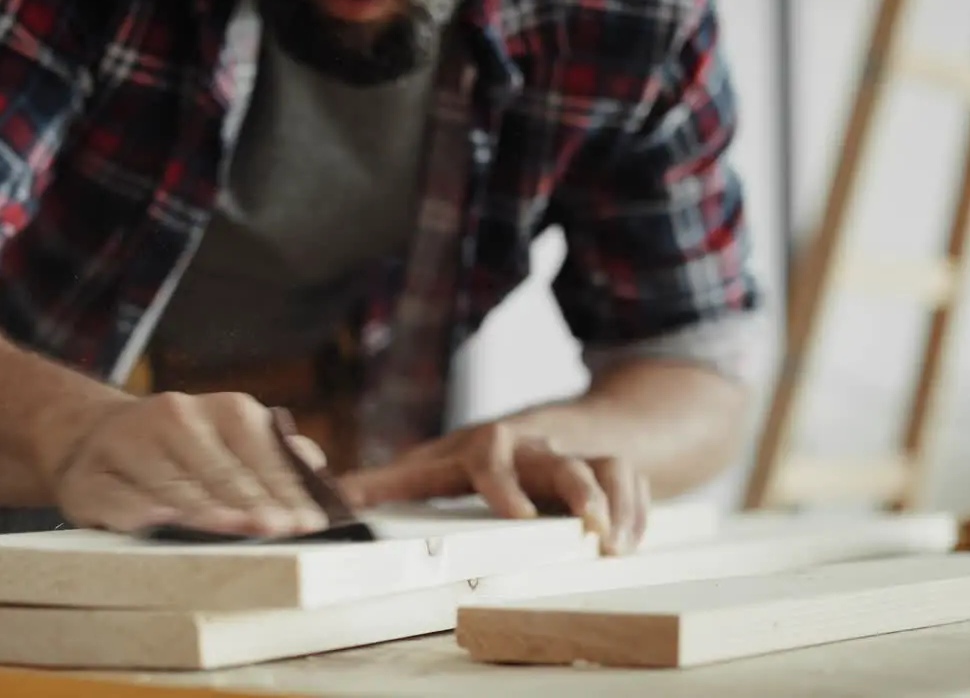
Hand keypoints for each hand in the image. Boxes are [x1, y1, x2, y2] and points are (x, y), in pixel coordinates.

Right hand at [49, 393, 330, 535]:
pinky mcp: (89, 479)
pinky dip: (140, 514)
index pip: (262, 453)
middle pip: (220, 472)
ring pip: (172, 486)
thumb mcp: (237, 442)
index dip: (286, 490)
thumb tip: (316, 467)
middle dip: (251, 504)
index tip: (310, 521)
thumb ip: (280, 456)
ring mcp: (128, 444)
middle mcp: (175, 417)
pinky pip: (118, 499)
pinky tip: (159, 526)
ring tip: (235, 532)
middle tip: (280, 531)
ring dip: (204, 512)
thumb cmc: (188, 453)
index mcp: (224, 410)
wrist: (100, 441)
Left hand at [340, 421, 650, 554]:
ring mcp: (578, 458)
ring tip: (614, 545)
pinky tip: (630, 543)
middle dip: (575, 490)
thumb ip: (388, 481)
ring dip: (614, 503)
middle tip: (585, 529)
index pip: (487, 454)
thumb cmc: (489, 454)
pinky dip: (638, 511)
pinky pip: (636, 481)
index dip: (501, 482)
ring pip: (606, 466)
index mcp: (487, 448)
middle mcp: (535, 450)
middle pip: (557, 459)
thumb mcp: (438, 462)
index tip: (517, 515)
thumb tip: (331, 495)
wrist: (568, 424)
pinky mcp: (613, 468)